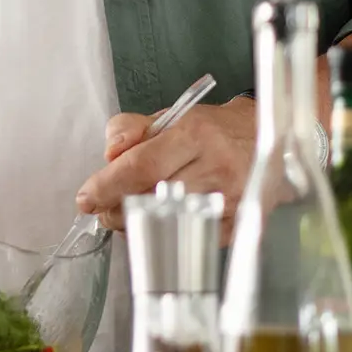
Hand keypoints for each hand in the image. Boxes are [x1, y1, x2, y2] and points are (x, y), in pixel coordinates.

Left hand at [74, 100, 256, 241]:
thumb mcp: (171, 116)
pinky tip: (159, 220)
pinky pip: (188, 236)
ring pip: (167, 221)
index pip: (142, 165)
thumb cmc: (212, 130)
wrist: (265, 139)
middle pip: (152, 197)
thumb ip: (131, 129)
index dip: (108, 185)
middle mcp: (215, 167)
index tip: (87, 198)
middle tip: (103, 207)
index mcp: (195, 133)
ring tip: (129, 212)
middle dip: (117, 208)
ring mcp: (229, 200)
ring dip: (138, 222)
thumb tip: (110, 153)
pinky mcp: (236, 225)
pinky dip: (164, 232)